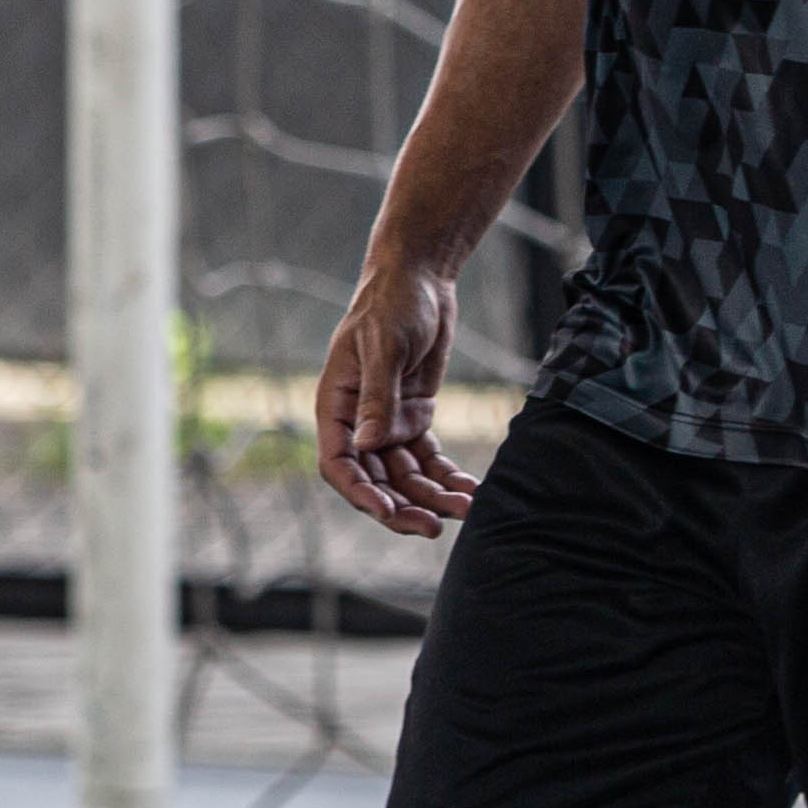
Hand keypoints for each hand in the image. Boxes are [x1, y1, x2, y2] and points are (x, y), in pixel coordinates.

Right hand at [314, 248, 478, 536]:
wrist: (421, 280)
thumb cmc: (392, 304)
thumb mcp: (384, 346)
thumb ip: (377, 397)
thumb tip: (367, 443)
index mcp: (336, 407)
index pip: (339, 464)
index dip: (359, 493)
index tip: (386, 512)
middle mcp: (358, 423)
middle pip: (374, 480)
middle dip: (402, 507)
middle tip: (434, 527)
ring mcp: (387, 423)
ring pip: (406, 477)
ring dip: (432, 497)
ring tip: (468, 508)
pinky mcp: (415, 419)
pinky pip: (429, 460)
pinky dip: (448, 477)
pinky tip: (472, 491)